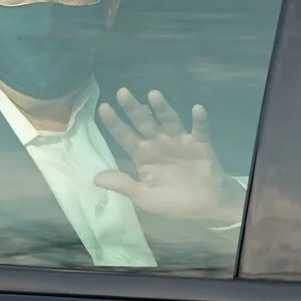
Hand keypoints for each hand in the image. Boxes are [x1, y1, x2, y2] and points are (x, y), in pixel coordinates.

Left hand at [94, 88, 244, 226]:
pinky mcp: (200, 145)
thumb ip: (123, 184)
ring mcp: (180, 143)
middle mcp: (159, 144)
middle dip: (133, 108)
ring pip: (169, 121)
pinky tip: (197, 109)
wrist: (206, 209)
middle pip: (144, 123)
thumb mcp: (144, 197)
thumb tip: (94, 178)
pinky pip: (200, 130)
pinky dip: (199, 120)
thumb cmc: (173, 203)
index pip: (125, 136)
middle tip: (122, 92)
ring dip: (162, 108)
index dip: (115, 123)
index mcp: (143, 156)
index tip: (104, 107)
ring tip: (153, 95)